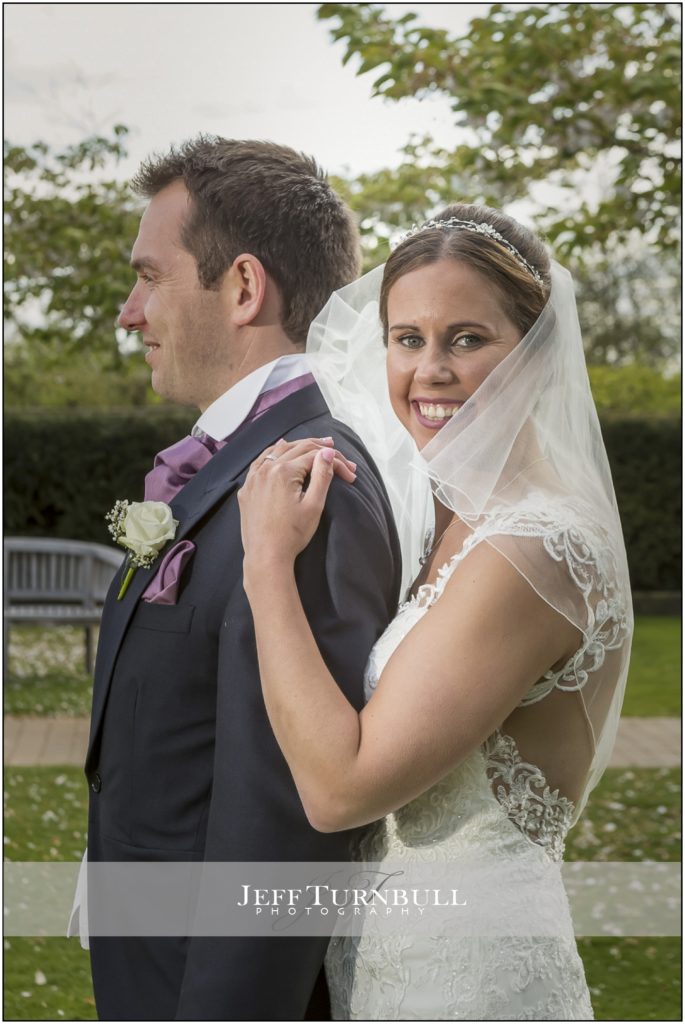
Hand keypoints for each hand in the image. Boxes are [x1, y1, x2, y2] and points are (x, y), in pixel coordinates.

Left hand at [238, 437, 355, 574]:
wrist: (266, 556)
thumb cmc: (293, 534)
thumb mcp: (314, 505)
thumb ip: (322, 475)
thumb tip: (327, 452)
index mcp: (283, 472)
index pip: (314, 456)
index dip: (335, 461)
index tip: (350, 472)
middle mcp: (266, 469)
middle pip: (297, 449)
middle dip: (319, 449)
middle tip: (335, 448)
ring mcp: (254, 478)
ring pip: (277, 451)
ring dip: (297, 446)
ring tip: (313, 445)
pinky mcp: (247, 489)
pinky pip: (260, 462)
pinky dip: (274, 453)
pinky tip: (280, 449)